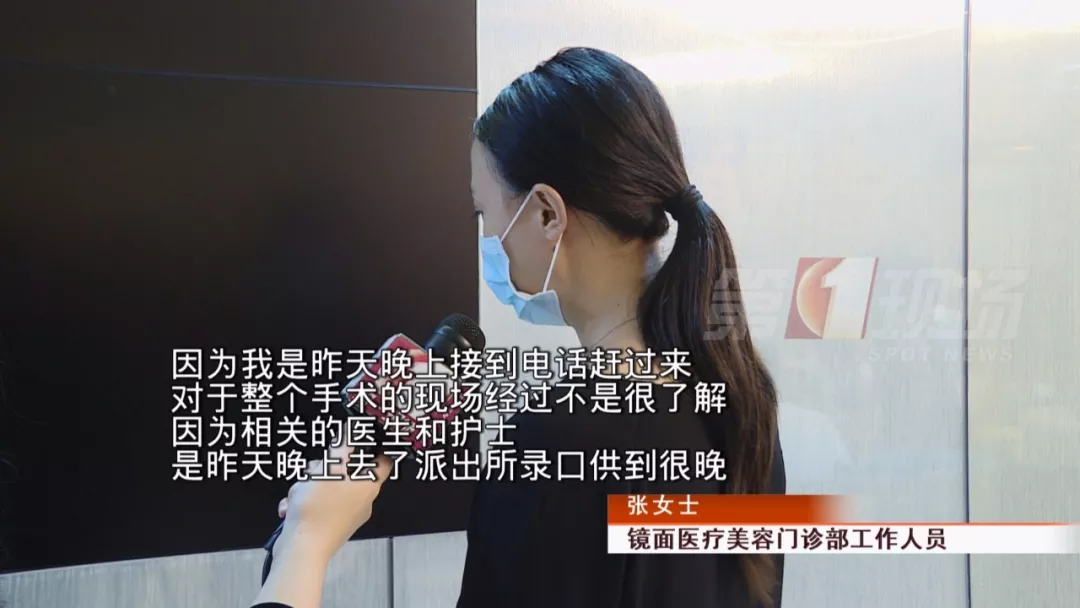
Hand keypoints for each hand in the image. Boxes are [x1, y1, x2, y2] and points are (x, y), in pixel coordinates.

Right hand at [275, 442, 392, 563]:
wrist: (301, 550)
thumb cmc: (318, 514)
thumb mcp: (329, 468)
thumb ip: (342, 445)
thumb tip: (352, 429)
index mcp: (369, 486)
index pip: (383, 461)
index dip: (372, 448)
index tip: (358, 441)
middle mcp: (362, 500)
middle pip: (347, 470)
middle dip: (324, 468)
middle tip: (316, 473)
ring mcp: (345, 514)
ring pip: (326, 486)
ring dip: (308, 486)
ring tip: (301, 494)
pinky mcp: (328, 524)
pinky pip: (315, 504)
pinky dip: (301, 502)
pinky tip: (293, 507)